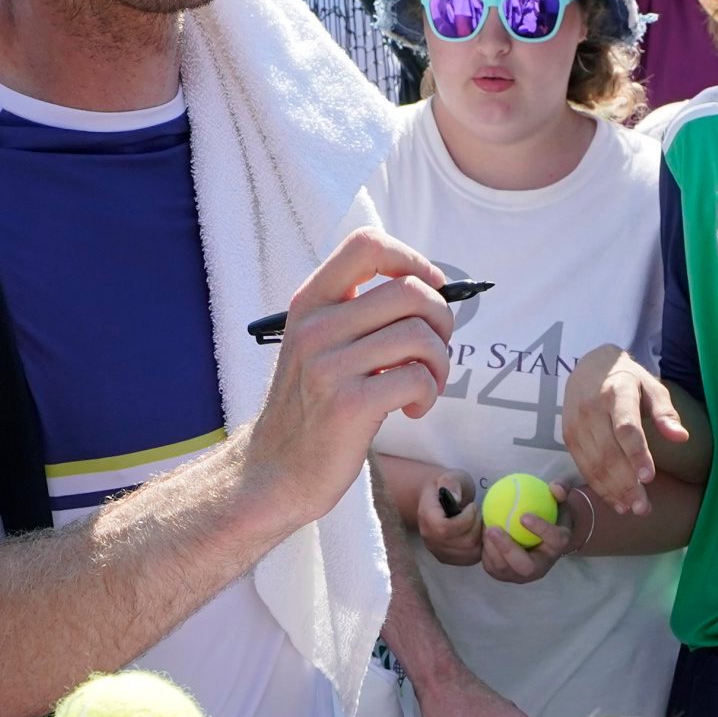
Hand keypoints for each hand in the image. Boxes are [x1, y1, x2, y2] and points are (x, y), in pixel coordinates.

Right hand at [247, 229, 454, 525]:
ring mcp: (328, 366)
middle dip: (442, 320)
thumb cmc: (312, 407)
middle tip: (434, 351)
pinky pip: (416, 378)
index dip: (411, 259)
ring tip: (424, 386)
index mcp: (310, 303)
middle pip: (410, 291)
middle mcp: (315, 327)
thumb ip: (359, 314)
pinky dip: (428, 394)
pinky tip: (411, 409)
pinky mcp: (347, 405)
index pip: (366, 245)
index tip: (431, 286)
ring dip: (439, 364)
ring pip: (420, 335)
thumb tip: (431, 290)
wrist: (275, 471)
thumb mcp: (319, 345)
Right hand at [413, 472, 481, 567]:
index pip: (444, 529)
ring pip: (468, 553)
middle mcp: (428, 538)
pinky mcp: (448, 558)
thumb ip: (451, 483)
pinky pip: (471, 559)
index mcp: (426, 516)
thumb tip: (456, 499)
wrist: (437, 499)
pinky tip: (477, 532)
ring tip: (477, 522)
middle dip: (475, 527)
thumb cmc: (447, 486)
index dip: (465, 520)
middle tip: (478, 513)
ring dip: (480, 536)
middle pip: (460, 543)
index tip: (472, 506)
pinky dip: (481, 546)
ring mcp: (437, 551)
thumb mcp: (450, 476)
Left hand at [480, 480, 574, 583]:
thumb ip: (560, 491)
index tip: (524, 516)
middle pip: (526, 567)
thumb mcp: (558, 501)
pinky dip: (485, 552)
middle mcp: (542, 567)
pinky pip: (492, 567)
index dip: (541, 530)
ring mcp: (522, 575)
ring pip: (505, 570)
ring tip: (485, 529)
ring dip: (492, 550)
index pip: (555, 541)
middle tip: (493, 529)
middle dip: (508, 549)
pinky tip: (481, 534)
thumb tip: (554, 486)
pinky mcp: (505, 575)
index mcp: (558, 547)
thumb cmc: (548, 514)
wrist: (538, 535)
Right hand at [563, 345, 685, 515]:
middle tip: (644, 508)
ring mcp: (576, 423)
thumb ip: (666, 412)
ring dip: (612, 490)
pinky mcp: (568, 435)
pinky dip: (598, 486)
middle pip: (608, 452)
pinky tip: (615, 500)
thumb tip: (681, 437)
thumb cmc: (628, 380)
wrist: (588, 367)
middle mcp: (591, 408)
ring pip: (593, 464)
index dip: (637, 454)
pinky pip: (582, 466)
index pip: (626, 427)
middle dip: (626, 483)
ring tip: (632, 508)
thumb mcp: (652, 387)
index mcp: (616, 392)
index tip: (649, 478)